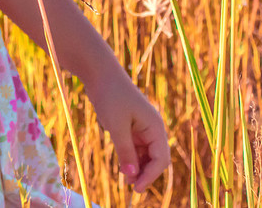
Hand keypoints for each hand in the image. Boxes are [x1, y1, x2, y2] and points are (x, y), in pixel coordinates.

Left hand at [83, 63, 170, 193]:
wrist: (99, 73)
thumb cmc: (110, 96)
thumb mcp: (116, 126)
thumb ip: (125, 151)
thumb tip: (131, 176)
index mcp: (155, 127)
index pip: (161, 159)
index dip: (151, 176)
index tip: (136, 188)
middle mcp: (152, 129)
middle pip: (155, 159)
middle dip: (144, 173)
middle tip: (129, 187)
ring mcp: (141, 128)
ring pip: (144, 155)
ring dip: (136, 167)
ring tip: (124, 180)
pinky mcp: (130, 126)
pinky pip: (134, 147)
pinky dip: (129, 158)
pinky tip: (122, 166)